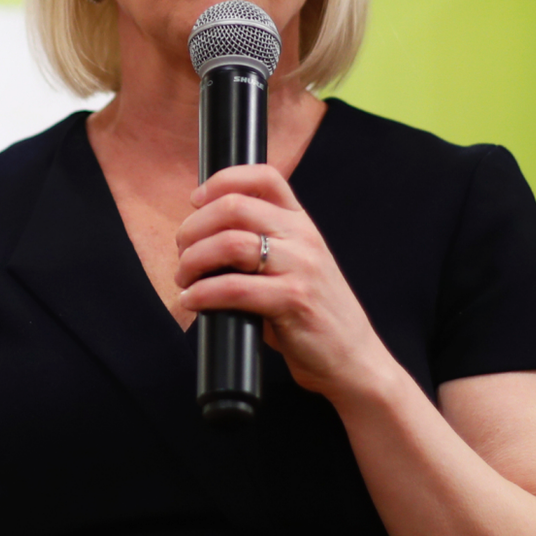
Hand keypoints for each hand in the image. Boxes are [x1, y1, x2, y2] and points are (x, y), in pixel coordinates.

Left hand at [174, 164, 393, 398]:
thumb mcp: (294, 267)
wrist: (353, 358)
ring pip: (231, 243)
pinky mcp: (293, 301)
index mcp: (302, 223)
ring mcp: (301, 267)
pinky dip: (203, 293)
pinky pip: (234, 288)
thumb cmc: (313, 315)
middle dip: (194, 228)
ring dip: (194, 260)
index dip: (221, 181)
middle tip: (182, 251)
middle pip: (235, 206)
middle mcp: (303, 237)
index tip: (195, 201)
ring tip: (184, 278)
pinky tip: (192, 301)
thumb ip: (261, 246)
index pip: (264, 176)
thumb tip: (202, 241)